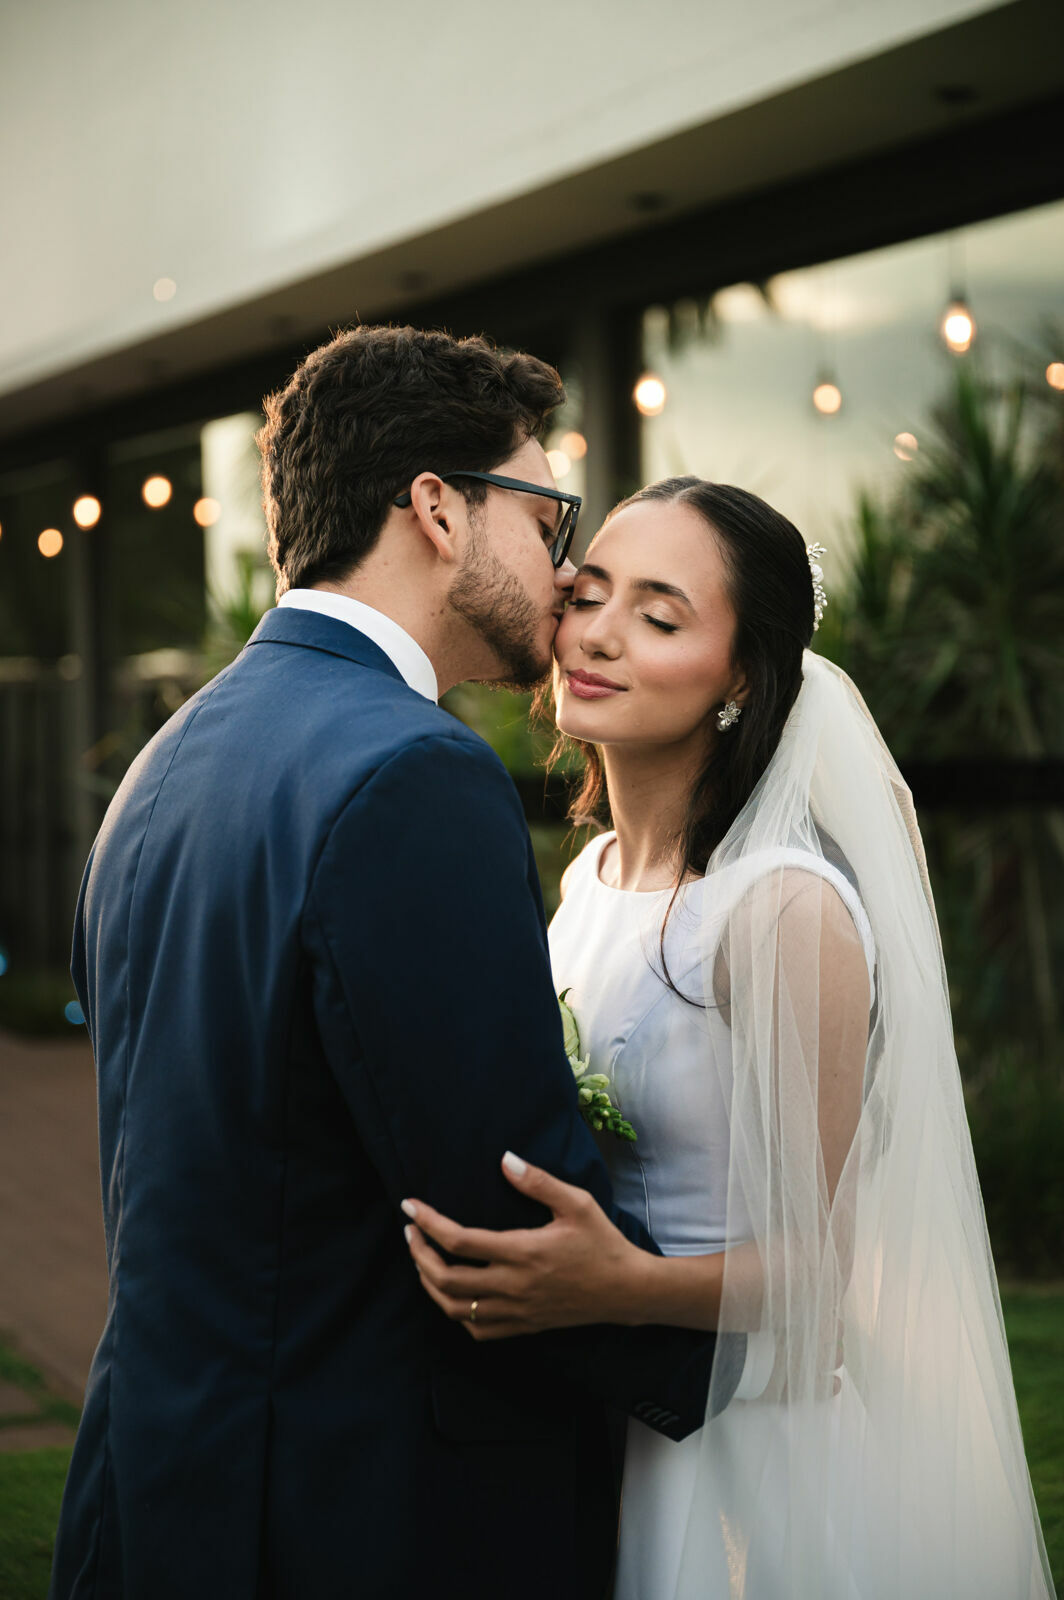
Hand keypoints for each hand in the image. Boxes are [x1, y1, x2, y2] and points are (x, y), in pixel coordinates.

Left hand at [401, 1152, 642, 1340]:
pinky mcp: (523, 1327)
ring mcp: (517, 1311)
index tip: (410, 1207)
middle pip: (446, 1279)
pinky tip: (452, 1293)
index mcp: (524, 1252)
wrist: (626, 1291)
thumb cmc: (602, 1243)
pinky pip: (477, 1330)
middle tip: (411, 1232)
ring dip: (430, 1285)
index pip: (460, 1241)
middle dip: (418, 1254)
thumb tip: (505, 1159)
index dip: (428, 1223)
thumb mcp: (577, 1203)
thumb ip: (538, 1182)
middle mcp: (514, 1286)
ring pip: (455, 1308)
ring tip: (422, 1260)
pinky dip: (455, 1312)